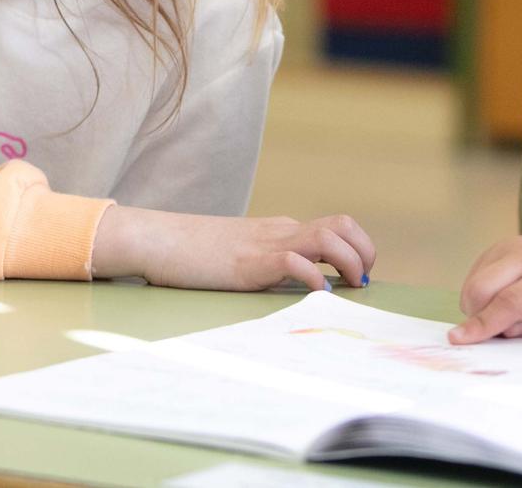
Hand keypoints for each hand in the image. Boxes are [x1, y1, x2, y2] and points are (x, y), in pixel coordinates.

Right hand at [91, 206, 375, 292]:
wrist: (157, 239)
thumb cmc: (194, 253)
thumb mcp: (242, 255)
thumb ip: (268, 264)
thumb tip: (297, 288)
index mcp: (281, 229)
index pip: (337, 225)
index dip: (359, 248)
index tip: (357, 277)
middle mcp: (281, 231)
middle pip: (343, 225)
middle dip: (363, 252)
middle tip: (361, 282)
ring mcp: (266, 243)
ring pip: (329, 237)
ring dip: (349, 262)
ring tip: (348, 287)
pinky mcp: (250, 262)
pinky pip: (295, 262)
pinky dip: (314, 278)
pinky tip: (315, 295)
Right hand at [449, 221, 521, 343]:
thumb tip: (506, 333)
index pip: (510, 302)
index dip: (484, 323)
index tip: (459, 339)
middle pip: (481, 288)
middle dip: (477, 317)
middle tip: (500, 334)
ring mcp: (509, 246)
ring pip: (473, 282)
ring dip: (478, 306)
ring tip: (507, 317)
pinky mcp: (498, 246)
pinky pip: (475, 275)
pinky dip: (479, 294)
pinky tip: (502, 301)